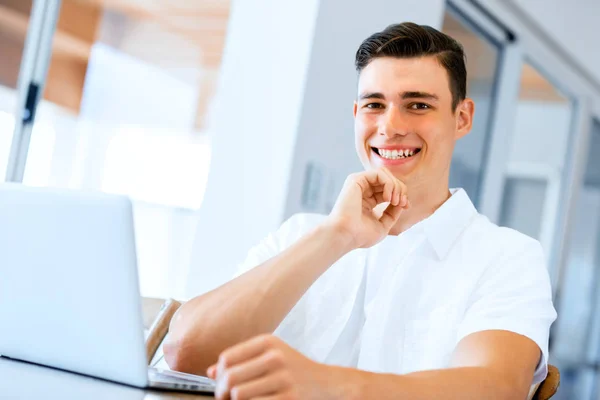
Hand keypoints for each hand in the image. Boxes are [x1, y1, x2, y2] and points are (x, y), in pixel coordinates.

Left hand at [207, 334, 329, 399]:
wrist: (325, 384)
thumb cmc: (293, 369)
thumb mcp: (269, 355)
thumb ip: (240, 360)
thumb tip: (210, 372)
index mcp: (268, 342)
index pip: (227, 358)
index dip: (218, 374)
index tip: (220, 383)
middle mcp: (275, 357)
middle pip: (229, 378)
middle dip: (221, 392)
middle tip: (224, 398)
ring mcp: (282, 378)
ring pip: (238, 395)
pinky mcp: (287, 398)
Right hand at [325, 167, 408, 248]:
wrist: (346, 235)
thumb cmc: (361, 235)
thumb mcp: (383, 225)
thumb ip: (392, 212)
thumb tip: (402, 202)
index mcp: (368, 201)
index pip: (388, 190)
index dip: (401, 195)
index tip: (407, 206)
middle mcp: (362, 190)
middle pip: (388, 179)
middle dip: (400, 189)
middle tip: (402, 203)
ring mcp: (358, 184)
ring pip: (384, 173)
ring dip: (396, 185)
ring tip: (395, 201)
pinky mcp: (355, 179)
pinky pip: (379, 173)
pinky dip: (389, 183)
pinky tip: (388, 198)